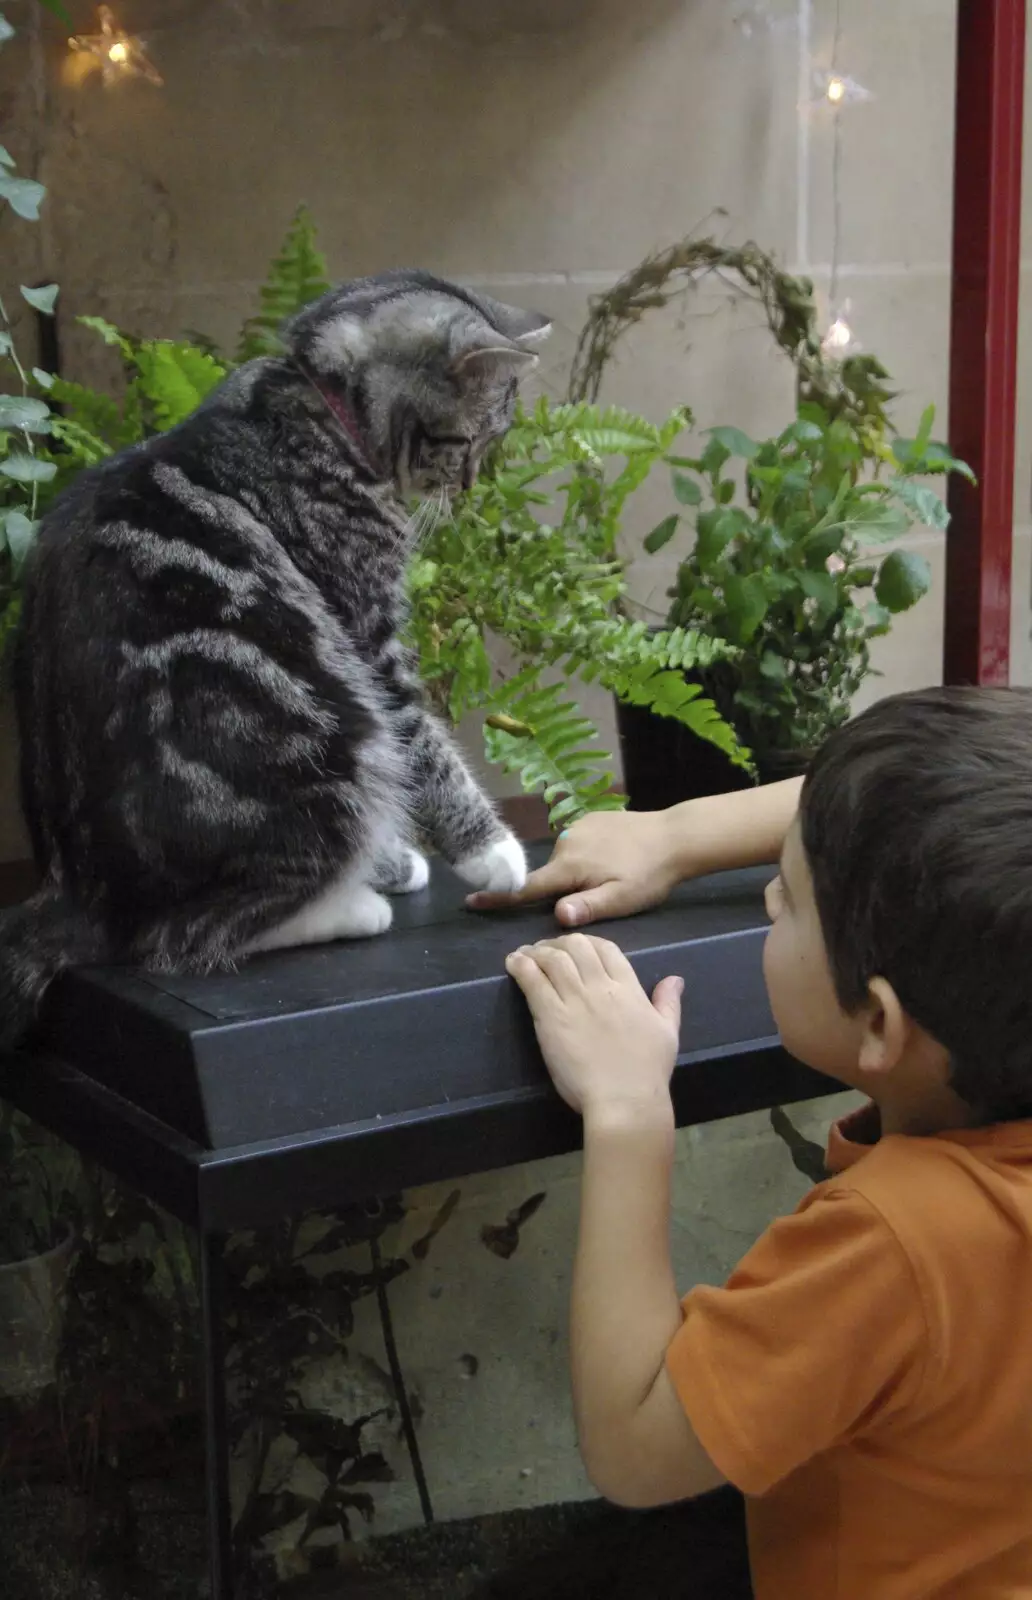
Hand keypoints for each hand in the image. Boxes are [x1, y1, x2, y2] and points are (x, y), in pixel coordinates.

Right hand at [469, 810, 683, 927]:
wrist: (676, 836)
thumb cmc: (649, 874)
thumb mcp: (621, 900)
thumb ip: (587, 908)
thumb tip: (557, 916)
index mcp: (569, 865)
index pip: (528, 887)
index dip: (500, 897)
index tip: (472, 900)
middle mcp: (566, 842)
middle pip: (551, 876)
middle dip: (563, 890)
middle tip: (600, 896)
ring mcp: (578, 826)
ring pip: (566, 861)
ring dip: (578, 873)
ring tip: (614, 877)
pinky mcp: (591, 818)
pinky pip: (579, 844)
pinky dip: (588, 856)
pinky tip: (614, 859)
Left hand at [505, 933, 682, 1118]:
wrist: (624, 1099)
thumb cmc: (647, 1071)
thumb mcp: (668, 1032)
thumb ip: (668, 1002)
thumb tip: (675, 979)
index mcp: (628, 989)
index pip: (606, 948)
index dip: (588, 941)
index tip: (575, 947)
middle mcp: (600, 987)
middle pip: (576, 946)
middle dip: (559, 942)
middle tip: (546, 950)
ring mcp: (575, 999)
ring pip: (552, 959)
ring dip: (535, 951)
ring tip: (524, 954)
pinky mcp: (551, 1017)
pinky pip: (532, 981)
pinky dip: (520, 966)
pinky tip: (512, 963)